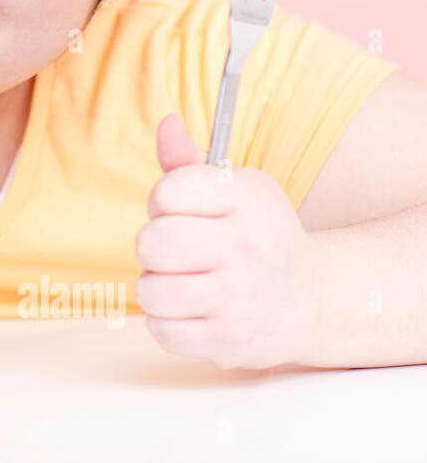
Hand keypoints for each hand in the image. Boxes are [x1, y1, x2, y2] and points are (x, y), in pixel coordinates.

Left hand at [135, 113, 320, 369]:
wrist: (311, 301)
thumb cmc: (257, 238)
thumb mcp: (234, 192)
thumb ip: (188, 162)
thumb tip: (166, 123)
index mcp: (248, 199)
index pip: (168, 191)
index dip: (161, 202)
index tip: (180, 212)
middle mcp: (246, 246)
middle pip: (151, 244)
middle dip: (151, 249)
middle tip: (175, 253)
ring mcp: (239, 297)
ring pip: (150, 291)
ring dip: (156, 289)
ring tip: (183, 284)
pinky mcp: (229, 339)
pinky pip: (162, 331)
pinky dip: (168, 324)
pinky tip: (193, 312)